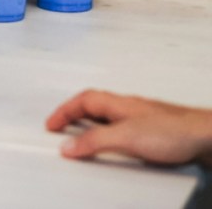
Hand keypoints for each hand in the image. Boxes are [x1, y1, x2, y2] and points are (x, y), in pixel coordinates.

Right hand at [46, 90, 211, 166]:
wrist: (205, 136)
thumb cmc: (173, 130)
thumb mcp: (125, 136)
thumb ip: (95, 140)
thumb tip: (69, 146)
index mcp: (115, 103)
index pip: (80, 101)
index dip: (63, 112)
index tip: (51, 125)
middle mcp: (126, 107)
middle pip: (92, 106)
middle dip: (73, 115)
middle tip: (61, 127)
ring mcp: (140, 118)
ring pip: (107, 117)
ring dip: (91, 125)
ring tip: (83, 138)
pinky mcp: (153, 131)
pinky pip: (121, 129)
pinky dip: (109, 135)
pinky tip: (116, 146)